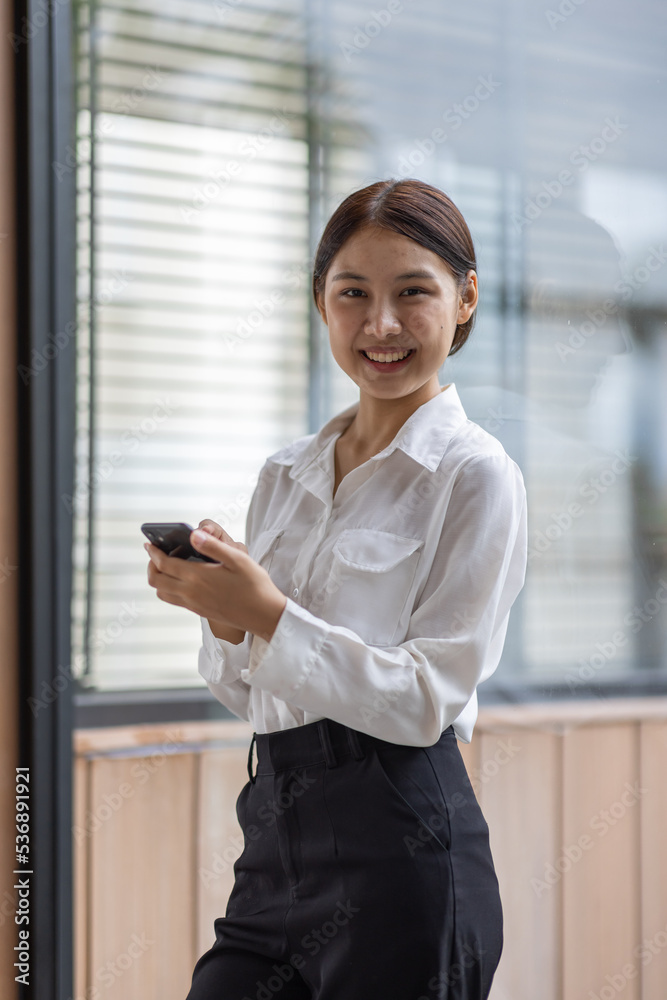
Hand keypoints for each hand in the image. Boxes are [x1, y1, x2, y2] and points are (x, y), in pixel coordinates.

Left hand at [144, 524, 286, 643]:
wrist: (264, 615)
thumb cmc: (255, 585)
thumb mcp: (238, 559)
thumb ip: (213, 546)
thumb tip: (193, 533)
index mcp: (197, 577)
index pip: (164, 564)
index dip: (154, 553)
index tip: (149, 544)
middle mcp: (191, 593)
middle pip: (156, 580)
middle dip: (151, 565)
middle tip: (156, 554)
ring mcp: (194, 605)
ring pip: (162, 593)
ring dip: (159, 578)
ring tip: (167, 566)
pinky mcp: (200, 611)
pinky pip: (174, 600)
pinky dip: (170, 587)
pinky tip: (183, 578)